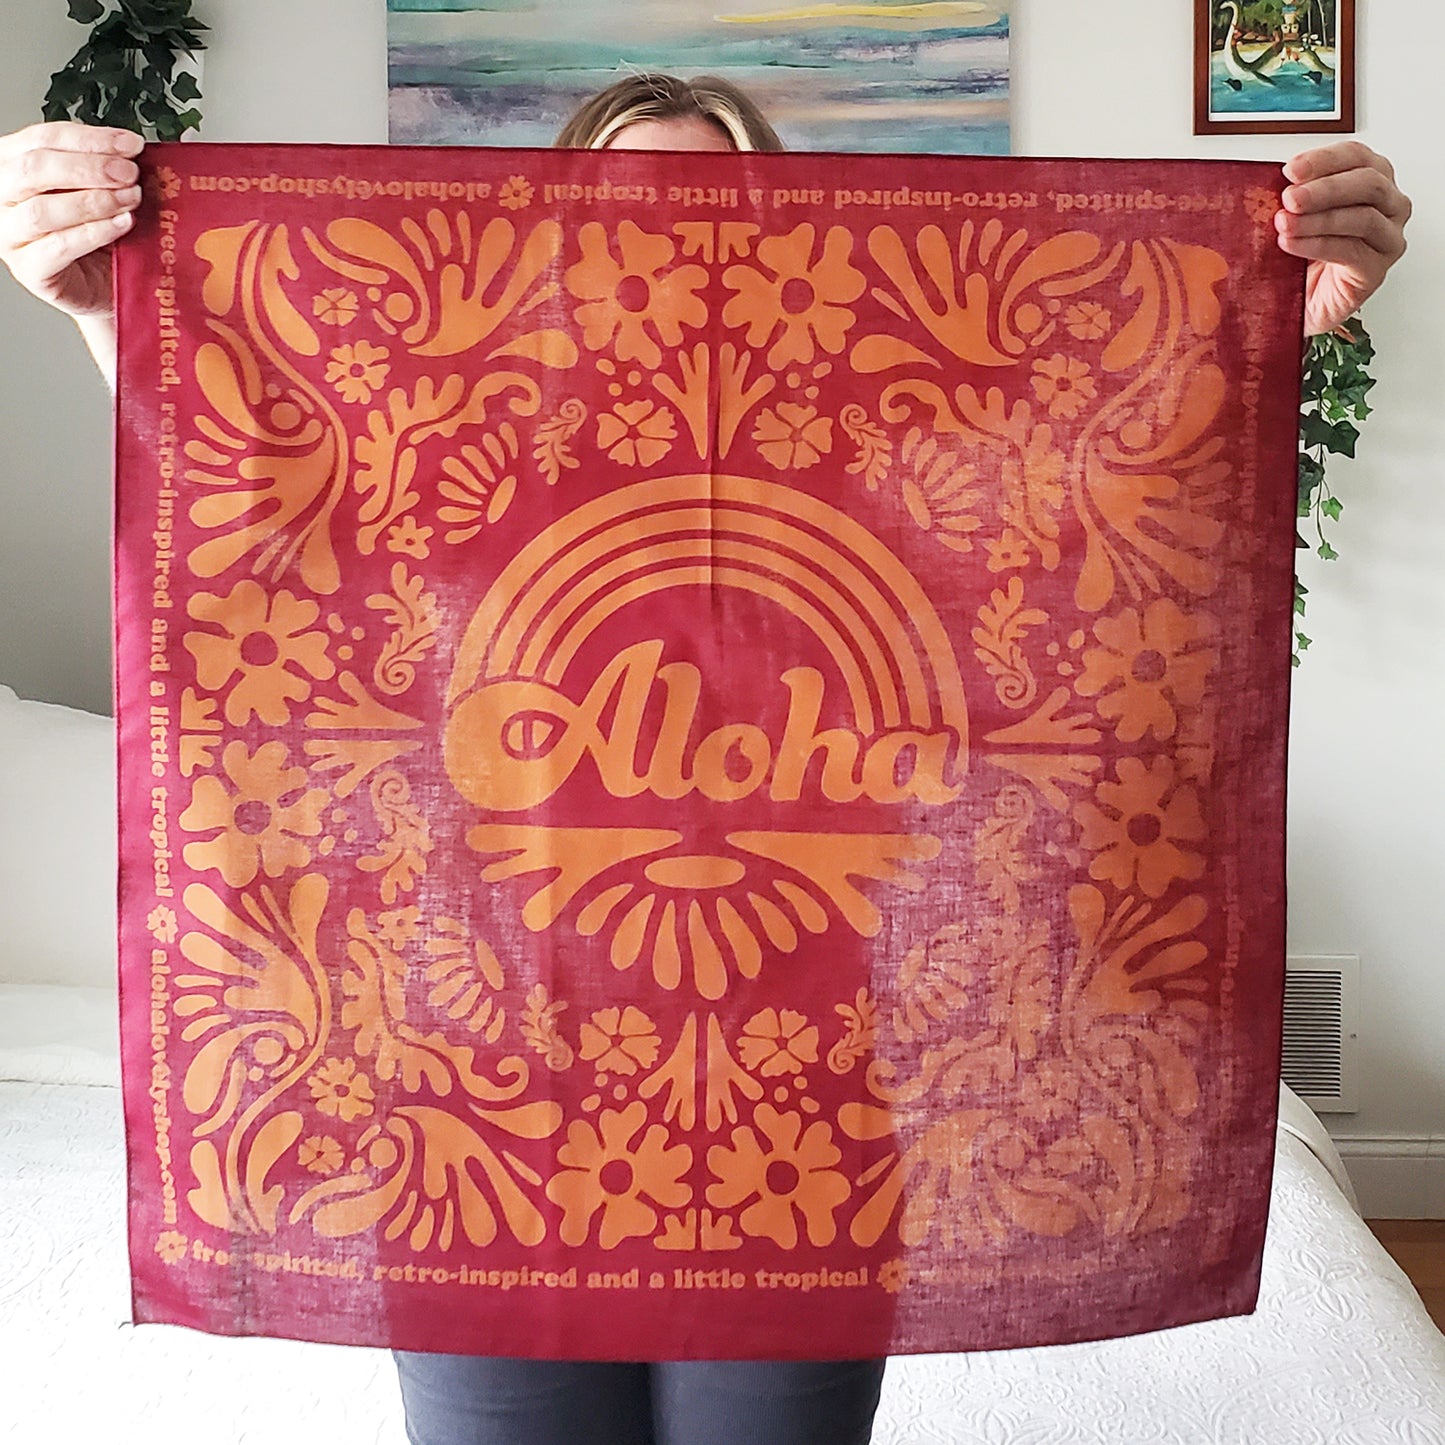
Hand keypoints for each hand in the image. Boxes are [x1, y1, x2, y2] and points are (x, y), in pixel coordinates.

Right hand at [0, 121, 143, 320]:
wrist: (111, 288)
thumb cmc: (103, 239)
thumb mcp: (102, 193)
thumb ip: (108, 170)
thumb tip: (133, 150)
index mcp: (14, 166)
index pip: (42, 139)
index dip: (89, 138)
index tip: (131, 144)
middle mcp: (4, 197)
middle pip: (34, 169)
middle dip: (89, 167)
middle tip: (130, 173)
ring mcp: (11, 236)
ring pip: (43, 210)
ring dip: (94, 201)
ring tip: (131, 199)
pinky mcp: (31, 270)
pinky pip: (58, 247)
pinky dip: (94, 232)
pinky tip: (122, 225)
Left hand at [1276, 142, 1410, 335]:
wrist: (1299, 304)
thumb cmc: (1301, 258)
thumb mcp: (1294, 217)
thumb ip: (1293, 196)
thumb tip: (1268, 180)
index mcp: (1372, 180)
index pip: (1357, 156)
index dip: (1324, 159)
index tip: (1291, 170)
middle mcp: (1388, 206)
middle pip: (1368, 183)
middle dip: (1324, 189)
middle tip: (1289, 199)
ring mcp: (1387, 239)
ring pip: (1363, 217)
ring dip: (1319, 219)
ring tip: (1285, 224)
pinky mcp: (1376, 270)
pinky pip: (1352, 250)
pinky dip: (1318, 245)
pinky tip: (1291, 244)